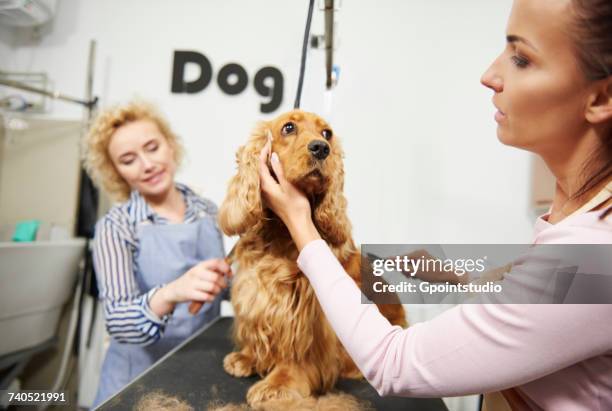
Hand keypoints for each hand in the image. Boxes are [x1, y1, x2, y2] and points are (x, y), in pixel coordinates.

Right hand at [150, 259, 231, 316]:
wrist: (173, 290)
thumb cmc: (192, 281)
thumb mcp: (201, 272)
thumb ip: (214, 271)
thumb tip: (230, 271)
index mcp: (200, 266)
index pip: (216, 262)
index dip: (226, 268)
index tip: (230, 274)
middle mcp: (196, 272)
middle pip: (216, 277)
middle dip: (223, 284)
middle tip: (222, 287)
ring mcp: (192, 283)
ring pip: (213, 287)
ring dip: (217, 292)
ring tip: (215, 292)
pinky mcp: (189, 293)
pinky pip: (207, 297)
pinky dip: (211, 298)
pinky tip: (209, 298)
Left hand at [258, 136, 320, 250]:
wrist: (298, 223)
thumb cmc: (296, 205)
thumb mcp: (289, 185)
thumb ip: (279, 171)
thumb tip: (273, 157)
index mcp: (266, 185)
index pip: (261, 164)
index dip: (264, 151)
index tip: (269, 140)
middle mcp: (264, 190)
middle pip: (260, 168)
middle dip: (263, 155)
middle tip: (269, 143)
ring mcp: (267, 194)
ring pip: (263, 174)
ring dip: (266, 163)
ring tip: (271, 152)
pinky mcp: (271, 197)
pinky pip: (267, 180)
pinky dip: (269, 171)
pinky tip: (275, 168)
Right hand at [399, 249, 469, 284]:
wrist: (447, 275)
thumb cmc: (433, 274)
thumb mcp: (416, 272)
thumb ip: (403, 267)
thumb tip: (394, 263)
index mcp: (416, 254)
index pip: (401, 258)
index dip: (393, 261)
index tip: (384, 260)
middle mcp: (419, 253)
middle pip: (405, 261)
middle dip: (405, 269)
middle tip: (410, 276)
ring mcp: (422, 256)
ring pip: (410, 264)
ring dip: (411, 271)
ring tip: (417, 277)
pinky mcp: (425, 260)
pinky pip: (415, 265)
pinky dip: (415, 270)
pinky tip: (420, 276)